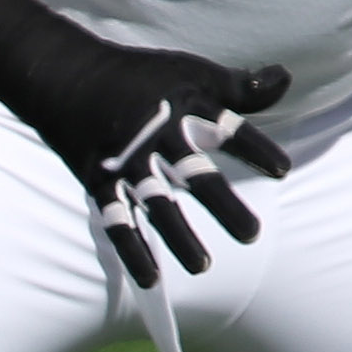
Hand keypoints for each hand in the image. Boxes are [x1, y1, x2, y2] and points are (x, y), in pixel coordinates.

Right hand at [0, 0, 291, 290]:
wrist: (65, 76)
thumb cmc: (139, 77)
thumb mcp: (191, 72)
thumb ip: (240, 87)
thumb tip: (285, 80)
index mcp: (182, 106)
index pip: (227, 130)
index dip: (255, 150)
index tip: (282, 171)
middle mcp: (152, 136)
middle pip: (193, 173)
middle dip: (222, 205)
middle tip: (251, 235)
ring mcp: (122, 162)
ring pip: (154, 204)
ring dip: (178, 237)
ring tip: (202, 267)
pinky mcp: (97, 181)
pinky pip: (115, 220)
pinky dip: (132, 250)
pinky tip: (151, 278)